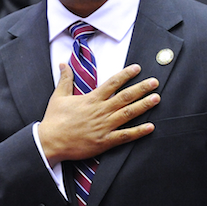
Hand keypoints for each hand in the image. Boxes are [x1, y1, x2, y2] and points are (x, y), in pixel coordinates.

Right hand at [38, 63, 159, 163]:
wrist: (50, 142)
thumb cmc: (54, 120)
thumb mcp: (58, 96)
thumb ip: (65, 80)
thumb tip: (62, 64)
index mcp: (91, 99)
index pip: (112, 83)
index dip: (126, 75)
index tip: (137, 68)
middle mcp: (100, 111)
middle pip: (125, 97)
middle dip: (141, 88)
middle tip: (155, 82)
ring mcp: (104, 126)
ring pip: (128, 114)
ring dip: (143, 105)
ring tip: (156, 98)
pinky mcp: (104, 142)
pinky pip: (125, 136)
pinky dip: (138, 132)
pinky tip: (150, 127)